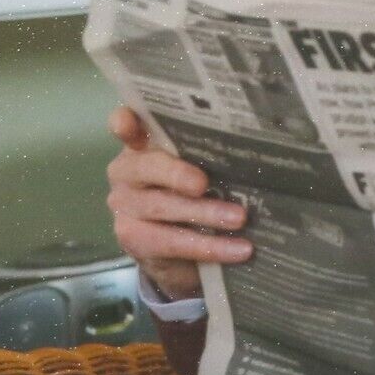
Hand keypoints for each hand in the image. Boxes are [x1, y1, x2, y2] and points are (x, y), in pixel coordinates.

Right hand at [105, 106, 251, 300]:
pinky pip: (172, 243)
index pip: (126, 125)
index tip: (128, 123)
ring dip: (205, 213)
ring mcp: (125, 206)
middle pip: (146, 167)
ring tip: (239, 219)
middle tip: (203, 183)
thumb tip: (250, 148)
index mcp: (142, 145)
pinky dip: (209, 246)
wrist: (175, 252)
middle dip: (176, 174)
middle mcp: (126, 172)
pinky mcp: (133, 239)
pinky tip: (238, 249)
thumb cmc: (192, 195)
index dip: (124, 122)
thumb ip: (208, 154)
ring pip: (162, 206)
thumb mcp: (199, 170)